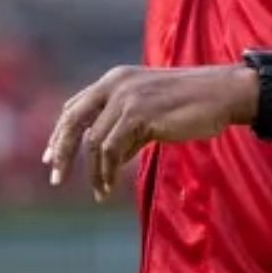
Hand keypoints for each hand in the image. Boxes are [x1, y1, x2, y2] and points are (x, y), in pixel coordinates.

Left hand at [42, 64, 253, 199]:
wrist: (221, 94)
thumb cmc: (190, 104)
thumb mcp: (149, 110)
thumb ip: (126, 128)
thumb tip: (110, 158)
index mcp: (114, 80)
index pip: (74, 107)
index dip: (59, 133)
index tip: (50, 157)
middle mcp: (114, 85)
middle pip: (73, 120)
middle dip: (60, 151)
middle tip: (55, 177)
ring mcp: (126, 98)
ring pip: (93, 141)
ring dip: (93, 171)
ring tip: (99, 191)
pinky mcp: (140, 115)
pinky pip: (112, 149)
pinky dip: (107, 171)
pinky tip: (109, 186)